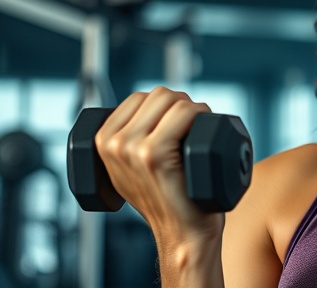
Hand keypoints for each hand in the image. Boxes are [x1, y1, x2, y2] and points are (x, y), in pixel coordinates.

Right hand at [95, 87, 223, 243]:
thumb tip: (143, 111)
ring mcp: (133, 149)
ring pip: (175, 101)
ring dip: (195, 111)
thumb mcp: (130, 170)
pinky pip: (186, 113)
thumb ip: (126, 143)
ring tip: (197, 135)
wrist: (182, 234)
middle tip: (192, 132)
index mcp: (102, 141)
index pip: (140, 97)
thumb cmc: (166, 200)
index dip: (165, 105)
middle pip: (159, 94)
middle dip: (182, 105)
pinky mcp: (156, 156)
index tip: (177, 125)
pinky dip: (201, 116)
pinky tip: (202, 135)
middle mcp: (114, 143)